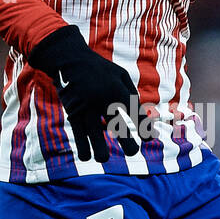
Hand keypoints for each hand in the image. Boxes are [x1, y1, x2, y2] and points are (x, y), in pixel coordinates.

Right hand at [27, 25, 148, 161]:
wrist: (69, 59)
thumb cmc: (99, 68)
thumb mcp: (120, 74)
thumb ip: (132, 92)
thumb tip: (142, 113)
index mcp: (117, 90)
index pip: (134, 111)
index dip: (144, 126)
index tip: (150, 139)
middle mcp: (102, 100)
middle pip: (116, 124)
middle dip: (126, 141)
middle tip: (133, 152)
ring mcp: (86, 106)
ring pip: (94, 133)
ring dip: (100, 149)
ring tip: (104, 159)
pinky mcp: (73, 111)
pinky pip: (78, 132)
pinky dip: (82, 147)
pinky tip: (86, 157)